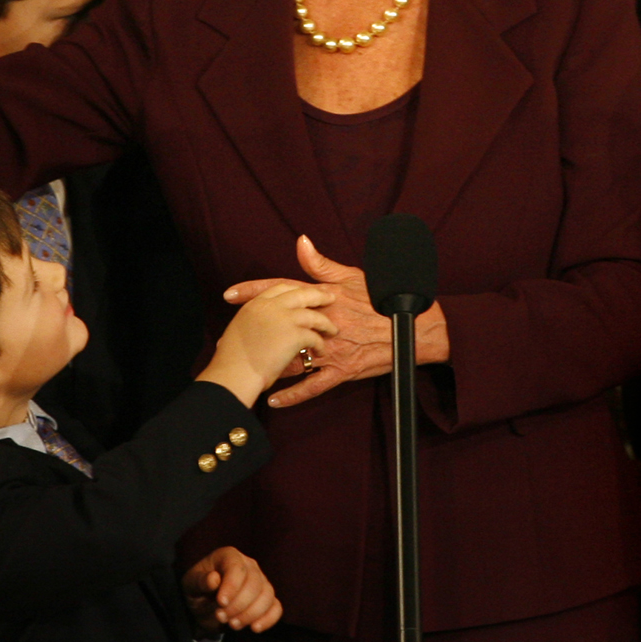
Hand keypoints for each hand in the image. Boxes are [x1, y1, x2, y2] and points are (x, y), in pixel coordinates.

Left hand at [183, 547, 282, 634]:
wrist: (204, 605)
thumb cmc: (198, 589)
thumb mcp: (191, 584)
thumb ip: (200, 581)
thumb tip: (213, 579)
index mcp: (229, 556)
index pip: (237, 568)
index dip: (232, 586)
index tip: (221, 602)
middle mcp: (249, 565)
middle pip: (254, 583)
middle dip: (238, 604)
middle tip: (221, 617)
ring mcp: (261, 582)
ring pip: (267, 596)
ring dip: (251, 614)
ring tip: (233, 624)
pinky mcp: (267, 599)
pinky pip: (276, 607)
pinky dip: (269, 619)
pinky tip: (254, 628)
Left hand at [225, 237, 448, 408]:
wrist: (413, 328)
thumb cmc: (384, 298)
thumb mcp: (353, 275)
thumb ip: (322, 263)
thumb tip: (301, 242)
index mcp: (323, 299)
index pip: (281, 291)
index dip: (254, 291)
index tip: (229, 294)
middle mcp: (322, 324)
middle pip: (280, 327)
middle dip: (253, 332)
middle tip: (227, 339)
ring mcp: (331, 349)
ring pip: (292, 358)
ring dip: (268, 364)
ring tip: (244, 368)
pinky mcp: (342, 370)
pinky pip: (313, 386)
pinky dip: (293, 394)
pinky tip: (274, 399)